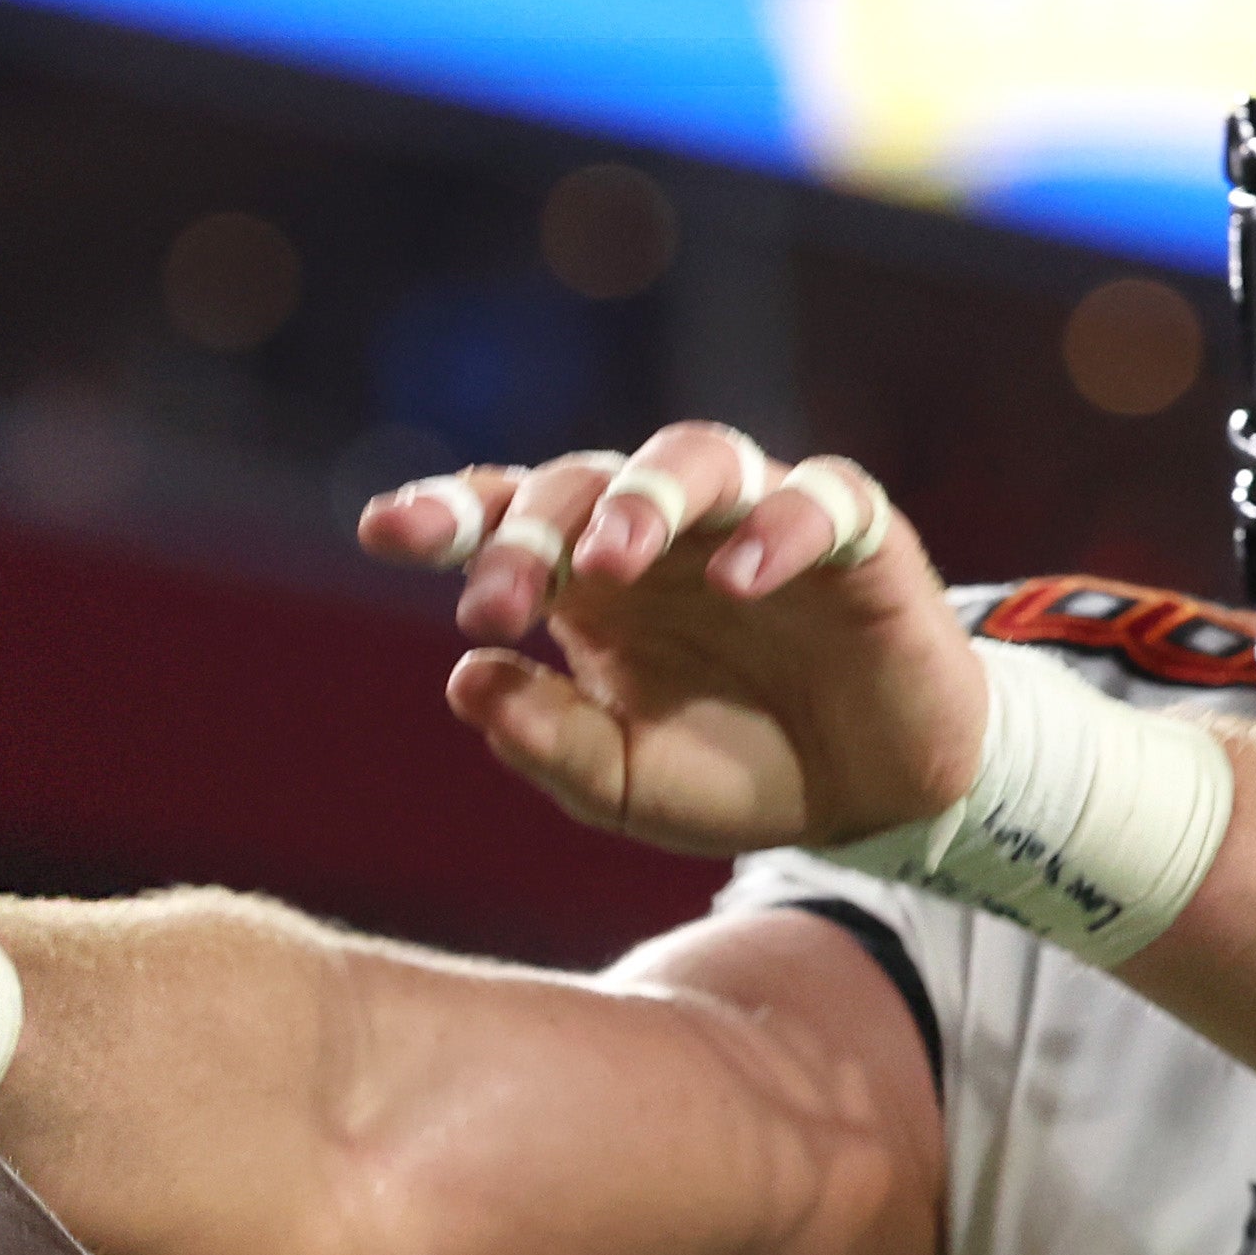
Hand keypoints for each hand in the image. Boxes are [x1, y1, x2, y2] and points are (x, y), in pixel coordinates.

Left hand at [361, 430, 985, 858]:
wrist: (871, 798)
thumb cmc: (735, 770)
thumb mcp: (620, 782)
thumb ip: (543, 739)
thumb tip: (465, 677)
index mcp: (591, 581)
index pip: (508, 517)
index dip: (446, 512)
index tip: (384, 531)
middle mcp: (666, 533)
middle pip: (580, 483)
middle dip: (529, 537)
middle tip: (494, 608)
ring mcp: (757, 520)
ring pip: (694, 456)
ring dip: (642, 500)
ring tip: (609, 561)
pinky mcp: (856, 535)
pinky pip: (819, 498)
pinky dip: (777, 528)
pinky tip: (738, 580)